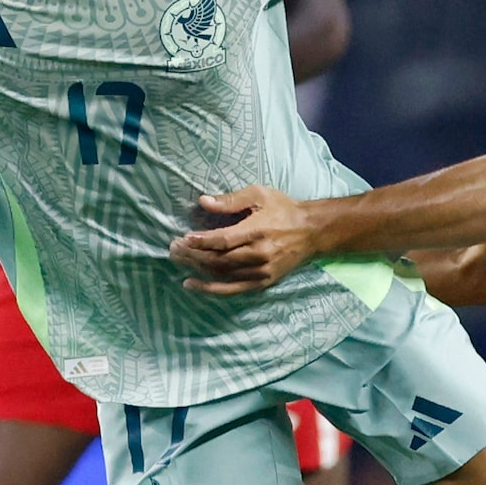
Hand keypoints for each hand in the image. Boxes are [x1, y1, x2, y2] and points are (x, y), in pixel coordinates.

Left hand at [169, 186, 320, 295]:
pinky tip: (192, 284)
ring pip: (222, 274)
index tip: (182, 239)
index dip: (201, 241)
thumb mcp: (259, 194)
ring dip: (197, 269)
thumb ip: (230, 200)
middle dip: (193, 255)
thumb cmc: (283, 209)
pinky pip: (232, 289)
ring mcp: (261, 272)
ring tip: (178, 261)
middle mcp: (259, 255)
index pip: (223, 240)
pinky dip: (210, 289)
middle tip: (173, 249)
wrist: (311, 232)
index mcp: (257, 231)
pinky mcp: (262, 283)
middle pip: (219, 259)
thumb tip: (203, 202)